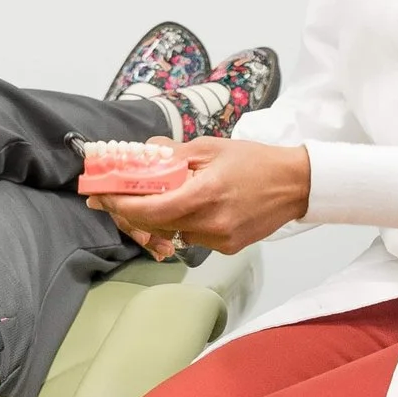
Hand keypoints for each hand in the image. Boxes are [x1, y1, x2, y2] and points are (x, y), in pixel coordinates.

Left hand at [93, 138, 311, 256]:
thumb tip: (142, 153)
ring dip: (158, 217)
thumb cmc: (254, 161)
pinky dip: (182, 223)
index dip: (122, 205)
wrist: (295, 184)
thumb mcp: (211, 147)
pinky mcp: (227, 248)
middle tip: (113, 197)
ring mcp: (220, 240)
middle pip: (156, 225)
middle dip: (131, 211)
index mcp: (205, 194)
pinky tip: (188, 207)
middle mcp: (211, 223)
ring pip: (172, 232)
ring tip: (155, 197)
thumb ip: (174, 154)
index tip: (102, 196)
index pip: (151, 209)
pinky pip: (192, 237)